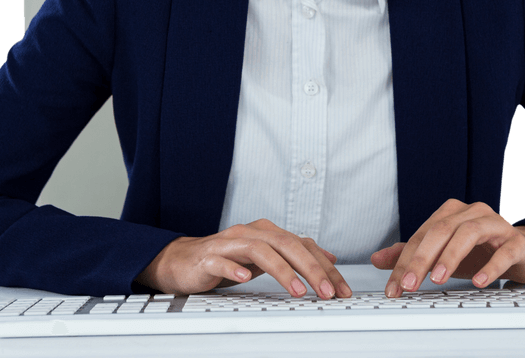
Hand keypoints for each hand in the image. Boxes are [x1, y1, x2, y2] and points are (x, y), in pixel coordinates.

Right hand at [136, 219, 351, 298]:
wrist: (183, 261)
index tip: (341, 288)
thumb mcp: (265, 256)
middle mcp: (250, 233)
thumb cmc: (226, 258)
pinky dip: (234, 269)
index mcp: (266, 233)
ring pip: (259, 250)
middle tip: (327, 292)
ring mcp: (228, 244)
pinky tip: (245, 279)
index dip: (325, 266)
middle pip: (286, 244)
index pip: (302, 245)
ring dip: (281, 270)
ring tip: (297, 290)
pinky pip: (222, 261)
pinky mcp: (207, 258)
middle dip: (310, 269)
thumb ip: (294, 254)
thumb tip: (328, 258)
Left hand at [370, 199, 524, 296]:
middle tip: (409, 285)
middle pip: (441, 230)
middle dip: (421, 259)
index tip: (395, 286)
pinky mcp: (516, 241)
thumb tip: (376, 259)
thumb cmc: (481, 252)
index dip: (405, 261)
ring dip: (451, 256)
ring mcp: (496, 224)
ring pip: (469, 232)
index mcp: (451, 213)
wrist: (524, 253)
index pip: (422, 235)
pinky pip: (503, 250)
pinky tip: (478, 280)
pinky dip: (490, 265)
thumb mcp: (442, 256)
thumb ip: (411, 255)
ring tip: (438, 279)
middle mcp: (471, 213)